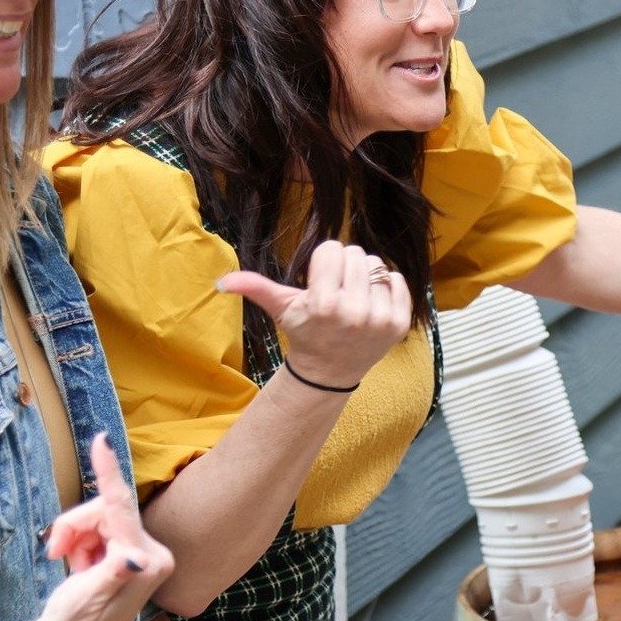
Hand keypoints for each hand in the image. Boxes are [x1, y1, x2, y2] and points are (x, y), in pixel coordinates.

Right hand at [33, 433, 172, 620]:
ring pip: (98, 518)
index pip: (121, 508)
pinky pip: (98, 528)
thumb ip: (108, 574)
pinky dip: (79, 543)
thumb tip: (132, 558)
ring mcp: (142, 552)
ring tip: (66, 564)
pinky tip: (77, 566)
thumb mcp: (85, 600)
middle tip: (53, 550)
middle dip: (74, 526)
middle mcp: (152, 554)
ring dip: (75, 536)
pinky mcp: (130, 552)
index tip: (101, 439)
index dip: (108, 472)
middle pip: (105, 510)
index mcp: (147, 563)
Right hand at [217, 240, 412, 388]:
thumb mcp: (281, 309)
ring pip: (377, 265)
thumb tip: (221, 282)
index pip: (332, 248)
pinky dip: (387, 286)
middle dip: (344, 268)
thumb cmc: (305, 332)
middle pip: (356, 254)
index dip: (323, 262)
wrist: (330, 371)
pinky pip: (398, 280)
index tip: (319, 282)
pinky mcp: (399, 324)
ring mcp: (380, 319)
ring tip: (353, 299)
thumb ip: (255, 288)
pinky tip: (371, 303)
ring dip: (364, 277)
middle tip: (337, 291)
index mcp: (323, 303)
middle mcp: (353, 311)